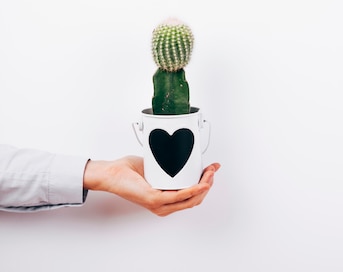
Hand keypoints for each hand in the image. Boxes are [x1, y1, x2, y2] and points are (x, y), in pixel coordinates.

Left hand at [83, 156, 219, 215]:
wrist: (112, 173)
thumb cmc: (129, 172)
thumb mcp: (157, 168)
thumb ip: (170, 165)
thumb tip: (183, 153)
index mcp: (166, 200)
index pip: (193, 196)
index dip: (206, 184)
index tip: (212, 169)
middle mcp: (164, 206)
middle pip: (196, 199)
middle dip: (209, 183)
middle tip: (213, 169)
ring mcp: (160, 205)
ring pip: (192, 198)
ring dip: (205, 185)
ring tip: (210, 173)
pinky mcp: (156, 200)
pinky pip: (180, 196)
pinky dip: (193, 190)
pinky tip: (201, 184)